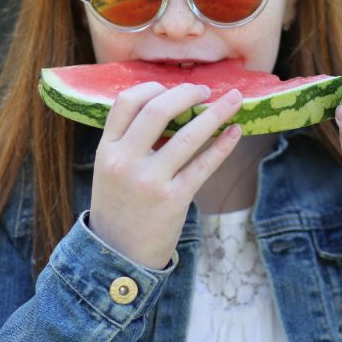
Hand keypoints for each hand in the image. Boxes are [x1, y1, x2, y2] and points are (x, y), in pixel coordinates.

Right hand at [89, 82, 243, 268]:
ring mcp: (150, 181)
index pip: (126, 102)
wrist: (118, 254)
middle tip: (204, 90)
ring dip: (215, 113)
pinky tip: (234, 132)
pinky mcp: (174, 199)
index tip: (171, 87)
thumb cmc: (120, 205)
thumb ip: (130, 140)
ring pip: (187, 136)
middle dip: (186, 94)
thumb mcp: (110, 169)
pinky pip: (204, 165)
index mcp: (106, 150)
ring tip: (233, 100)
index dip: (152, 87)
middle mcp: (125, 162)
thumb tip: (171, 106)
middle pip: (157, 110)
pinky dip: (223, 145)